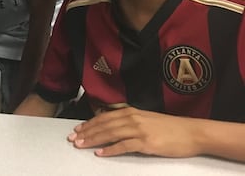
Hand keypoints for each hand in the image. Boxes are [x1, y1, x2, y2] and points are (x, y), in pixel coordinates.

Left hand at [67, 107, 201, 157]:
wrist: (191, 132)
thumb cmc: (170, 128)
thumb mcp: (146, 119)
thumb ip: (129, 121)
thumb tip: (112, 126)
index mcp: (131, 112)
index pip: (104, 117)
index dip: (89, 123)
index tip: (77, 129)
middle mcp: (132, 118)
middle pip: (104, 125)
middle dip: (86, 132)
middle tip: (72, 138)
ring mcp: (139, 130)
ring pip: (110, 134)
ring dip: (93, 139)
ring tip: (81, 145)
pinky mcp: (146, 142)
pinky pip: (124, 146)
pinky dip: (110, 149)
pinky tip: (100, 153)